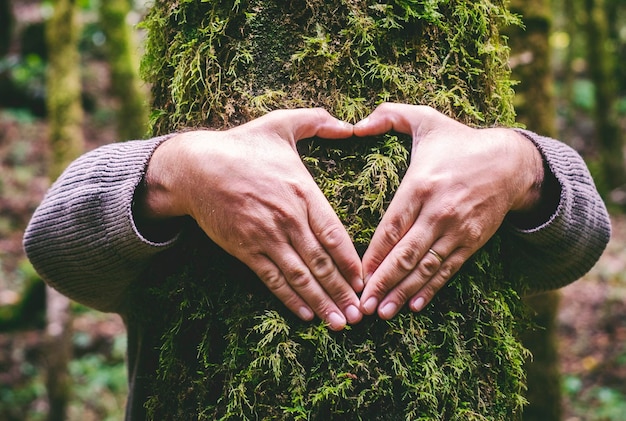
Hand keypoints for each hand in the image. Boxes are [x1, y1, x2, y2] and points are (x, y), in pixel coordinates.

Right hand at [137, 109, 362, 329]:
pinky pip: (273, 279)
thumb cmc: (242, 145)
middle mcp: (288, 218)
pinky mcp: (246, 249)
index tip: (366, 280)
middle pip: (322, 262)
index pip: (335, 234)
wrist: (196, 167)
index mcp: (302, 191)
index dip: (352, 261)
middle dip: (343, 291)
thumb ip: (318, 121)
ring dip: (322, 302)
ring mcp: (266, 237)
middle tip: (360, 314)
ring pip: (300, 276)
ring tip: (340, 323)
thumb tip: (351, 124)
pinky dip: (291, 299)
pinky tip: (306, 314)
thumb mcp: (281, 124)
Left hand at [353, 103, 544, 318]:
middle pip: (405, 255)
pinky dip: (431, 289)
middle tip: (362, 307)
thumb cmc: (459, 141)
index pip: (390, 228)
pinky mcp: (472, 241)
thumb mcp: (426, 120)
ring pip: (425, 268)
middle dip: (382, 283)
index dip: (372, 256)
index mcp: (420, 186)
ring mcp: (457, 229)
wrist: (511, 161)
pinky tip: (415, 306)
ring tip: (382, 313)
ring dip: (403, 292)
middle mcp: (438, 212)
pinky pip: (448, 270)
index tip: (355, 276)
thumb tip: (354, 125)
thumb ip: (389, 115)